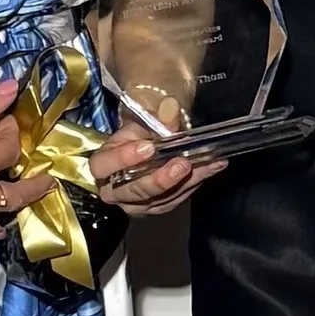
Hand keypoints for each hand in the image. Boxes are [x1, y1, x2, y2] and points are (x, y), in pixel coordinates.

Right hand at [88, 124, 226, 217]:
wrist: (149, 147)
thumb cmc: (139, 135)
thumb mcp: (144, 122)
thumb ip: (157, 118)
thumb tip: (171, 107)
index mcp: (103, 165)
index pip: (102, 166)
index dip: (122, 159)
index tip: (148, 147)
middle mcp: (115, 190)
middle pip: (134, 191)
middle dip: (160, 179)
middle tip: (182, 164)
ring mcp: (136, 204)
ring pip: (159, 199)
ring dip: (186, 181)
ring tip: (208, 163)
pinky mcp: (157, 208)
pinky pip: (176, 200)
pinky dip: (196, 182)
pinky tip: (213, 167)